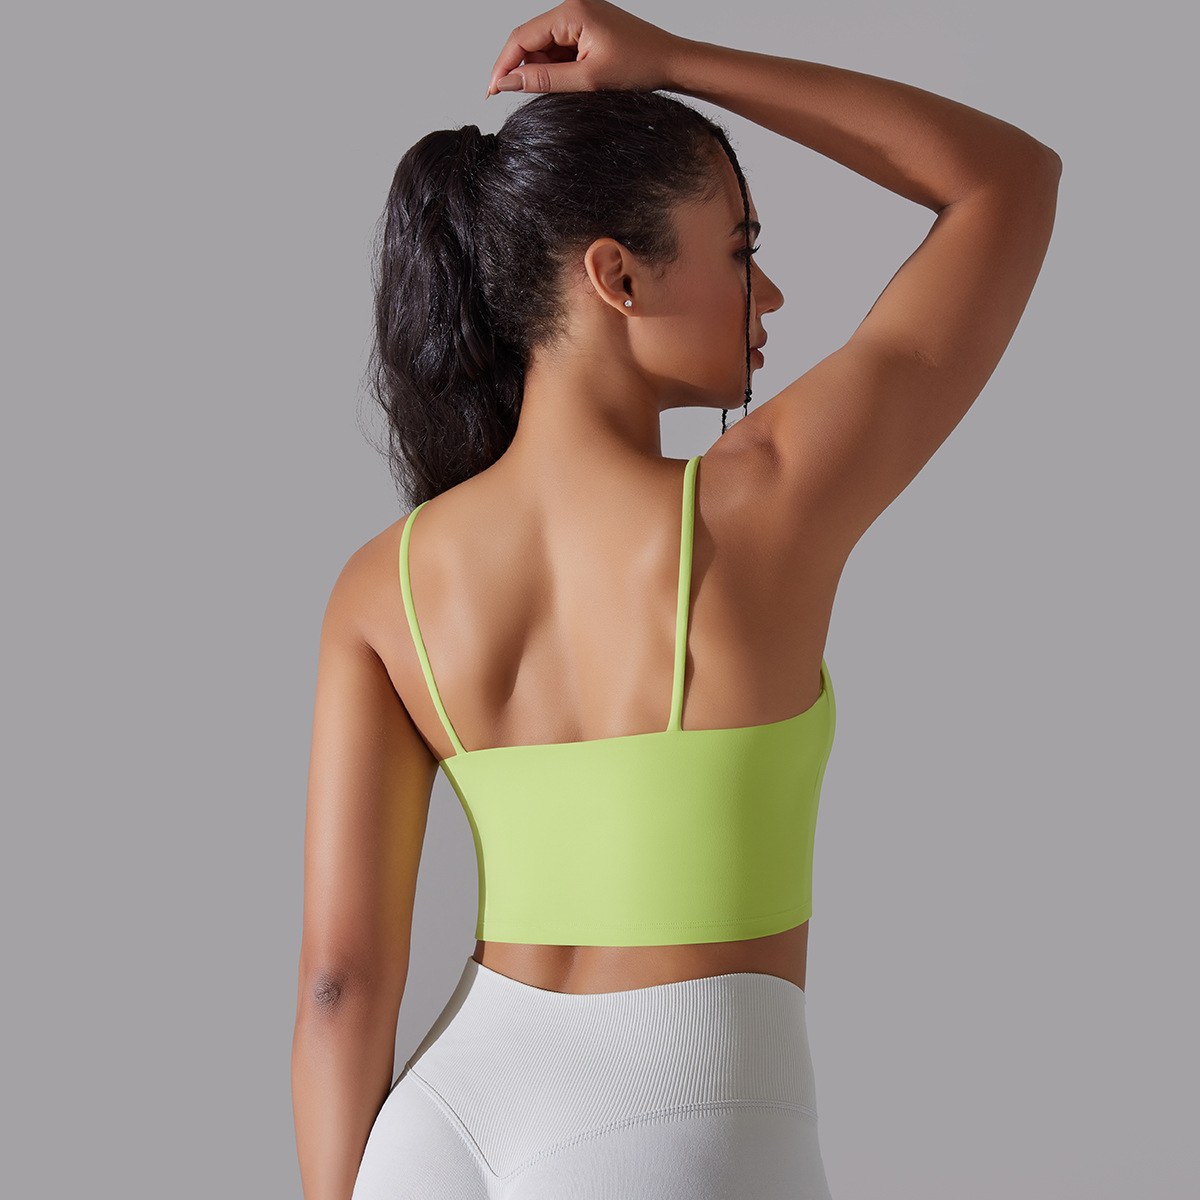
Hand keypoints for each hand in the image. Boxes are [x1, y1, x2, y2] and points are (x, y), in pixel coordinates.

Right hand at [484, 0, 685, 96]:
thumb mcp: (587, 80)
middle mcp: (573, 7)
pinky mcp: (587, 29)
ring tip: (569, 90)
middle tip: (525, 100)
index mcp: (571, 11)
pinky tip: (574, 83)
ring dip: (545, 73)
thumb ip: (543, 81)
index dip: (503, 66)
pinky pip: (561, 50)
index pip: (521, 37)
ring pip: (545, 48)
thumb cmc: (639, 66)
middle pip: (530, 41)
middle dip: (526, 71)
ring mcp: (580, 16)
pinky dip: (560, 70)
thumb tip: (506, 83)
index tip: (492, 92)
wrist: (672, 63)